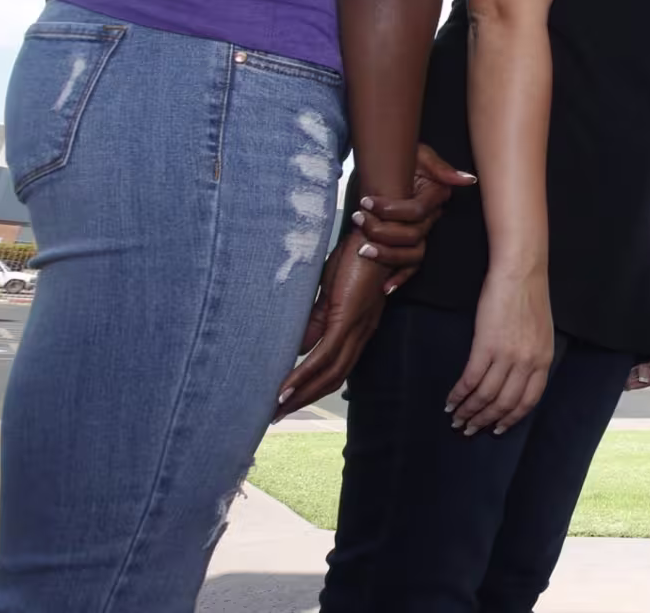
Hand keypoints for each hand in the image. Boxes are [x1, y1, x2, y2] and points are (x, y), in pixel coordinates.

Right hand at [275, 234, 391, 419]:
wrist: (374, 233)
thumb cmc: (354, 260)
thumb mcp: (329, 294)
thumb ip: (316, 321)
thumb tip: (298, 348)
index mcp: (357, 330)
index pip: (335, 369)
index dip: (313, 388)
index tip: (287, 403)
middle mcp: (360, 334)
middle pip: (333, 378)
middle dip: (305, 399)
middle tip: (275, 415)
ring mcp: (356, 327)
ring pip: (330, 373)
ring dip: (302, 393)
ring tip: (276, 408)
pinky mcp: (348, 318)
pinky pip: (325, 355)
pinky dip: (304, 375)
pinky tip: (285, 389)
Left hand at [351, 143, 477, 292]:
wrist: (389, 161)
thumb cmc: (403, 155)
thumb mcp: (420, 154)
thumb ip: (441, 168)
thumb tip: (468, 180)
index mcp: (434, 197)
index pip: (417, 211)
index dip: (391, 208)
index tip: (366, 201)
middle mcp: (429, 217)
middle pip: (412, 235)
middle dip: (382, 230)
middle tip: (357, 219)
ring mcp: (420, 232)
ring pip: (412, 255)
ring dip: (387, 255)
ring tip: (362, 248)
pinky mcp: (409, 244)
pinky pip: (411, 267)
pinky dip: (400, 278)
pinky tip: (386, 287)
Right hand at [447, 270, 554, 436]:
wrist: (520, 273)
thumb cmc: (529, 297)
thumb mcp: (541, 332)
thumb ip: (532, 357)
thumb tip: (517, 377)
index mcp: (543, 360)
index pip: (528, 401)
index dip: (511, 418)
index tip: (498, 429)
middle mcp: (527, 363)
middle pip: (505, 403)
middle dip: (486, 421)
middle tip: (470, 430)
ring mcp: (507, 355)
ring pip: (486, 396)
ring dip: (469, 411)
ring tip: (456, 419)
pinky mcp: (485, 346)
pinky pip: (470, 380)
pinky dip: (459, 394)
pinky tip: (451, 401)